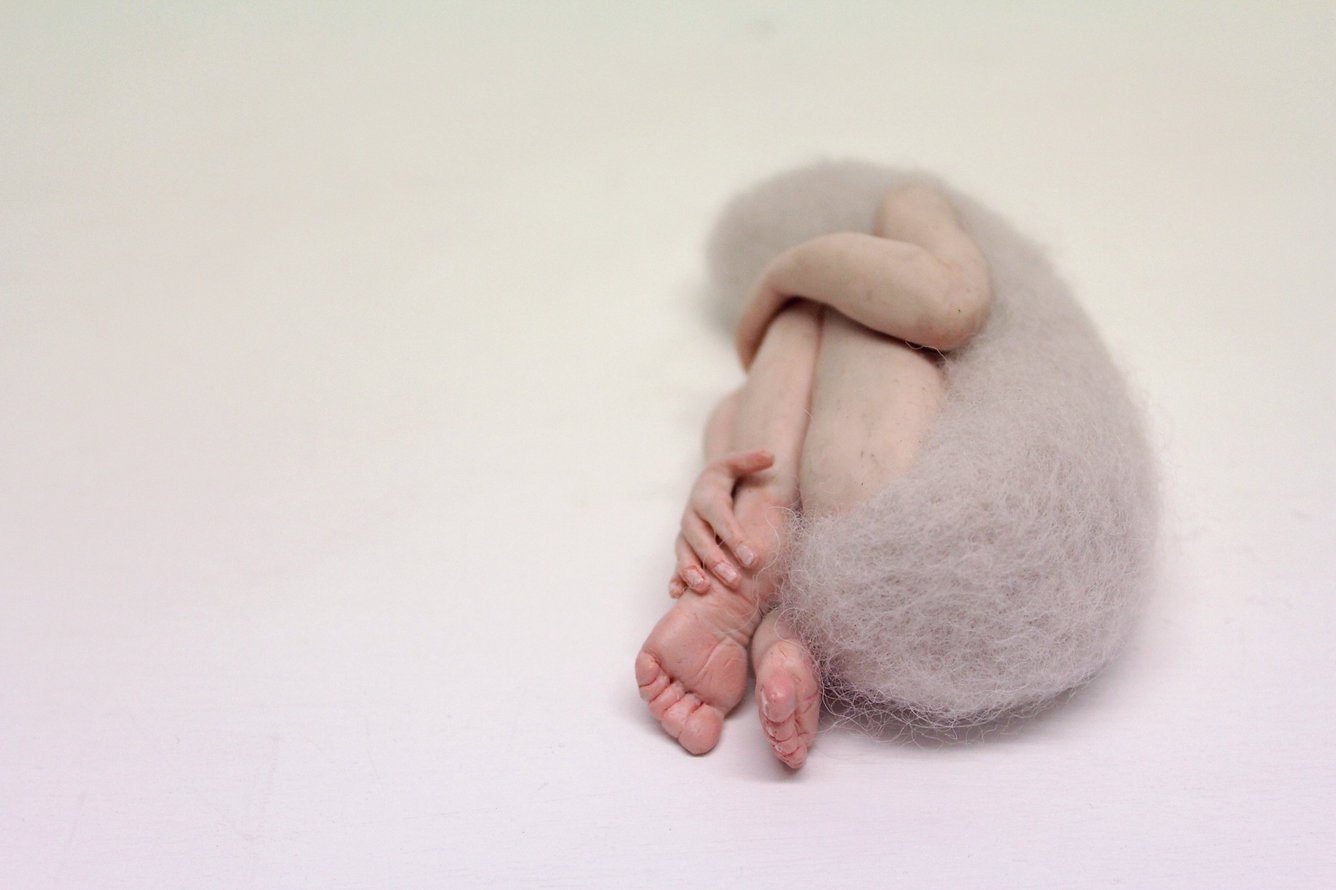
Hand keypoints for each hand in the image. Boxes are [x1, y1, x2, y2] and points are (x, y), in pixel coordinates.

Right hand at [667, 448, 773, 596]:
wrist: (706, 485)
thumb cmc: (726, 478)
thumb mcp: (736, 464)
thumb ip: (751, 461)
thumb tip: (770, 456)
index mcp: (706, 496)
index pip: (719, 516)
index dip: (734, 536)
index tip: (752, 557)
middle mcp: (691, 515)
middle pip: (700, 539)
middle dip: (715, 560)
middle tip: (734, 580)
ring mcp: (684, 534)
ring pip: (684, 554)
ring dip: (692, 572)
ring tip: (705, 589)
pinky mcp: (682, 548)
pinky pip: (675, 566)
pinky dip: (676, 580)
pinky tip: (678, 594)